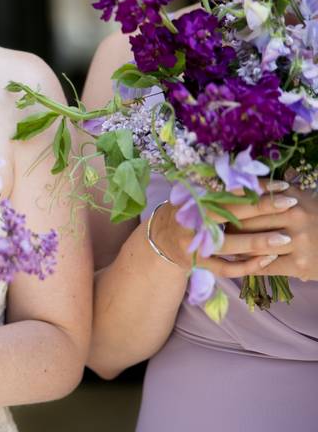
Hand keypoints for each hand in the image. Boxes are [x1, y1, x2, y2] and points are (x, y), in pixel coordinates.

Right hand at [150, 181, 296, 276]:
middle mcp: (192, 222)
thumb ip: (218, 190)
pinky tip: (268, 260)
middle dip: (262, 208)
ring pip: (230, 245)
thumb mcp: (193, 197)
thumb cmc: (185, 213)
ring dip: (258, 242)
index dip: (254, 187)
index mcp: (193, 201)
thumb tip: (255, 179)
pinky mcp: (199, 264)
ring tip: (285, 238)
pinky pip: (227, 268)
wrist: (158, 240)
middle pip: (230, 214)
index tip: (280, 185)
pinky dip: (248, 265)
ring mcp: (195, 245)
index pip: (228, 191)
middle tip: (290, 204)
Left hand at [221, 186, 317, 280]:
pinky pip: (263, 266)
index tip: (213, 214)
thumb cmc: (313, 219)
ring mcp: (298, 240)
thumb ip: (267, 192)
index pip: (247, 200)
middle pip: (246, 222)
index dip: (225, 208)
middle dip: (227, 230)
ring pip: (252, 245)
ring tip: (224, 248)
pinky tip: (240, 264)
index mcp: (290, 196)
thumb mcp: (295, 198)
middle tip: (213, 234)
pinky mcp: (300, 264)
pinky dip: (248, 266)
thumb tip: (227, 190)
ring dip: (235, 249)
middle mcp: (295, 214)